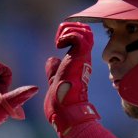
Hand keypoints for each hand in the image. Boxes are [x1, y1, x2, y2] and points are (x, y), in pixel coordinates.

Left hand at [44, 22, 100, 137]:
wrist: (65, 109)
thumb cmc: (61, 99)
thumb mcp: (56, 78)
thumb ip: (55, 69)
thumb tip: (52, 59)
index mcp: (80, 60)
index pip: (83, 36)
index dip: (71, 32)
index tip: (58, 42)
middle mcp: (84, 56)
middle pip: (85, 29)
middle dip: (70, 28)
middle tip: (58, 40)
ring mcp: (83, 57)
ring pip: (84, 30)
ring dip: (68, 30)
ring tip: (59, 41)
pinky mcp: (79, 58)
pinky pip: (78, 37)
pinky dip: (67, 36)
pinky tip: (59, 45)